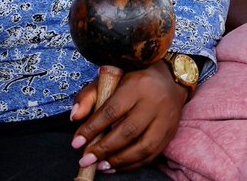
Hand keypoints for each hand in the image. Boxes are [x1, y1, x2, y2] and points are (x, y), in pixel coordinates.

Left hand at [70, 61, 186, 171]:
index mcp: (136, 87)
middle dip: (104, 149)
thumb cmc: (134, 81)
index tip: (76, 142)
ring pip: (143, 147)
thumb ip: (89, 96)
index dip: (92, 128)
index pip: (111, 111)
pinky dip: (132, 165)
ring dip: (119, 161)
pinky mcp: (170, 134)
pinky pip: (152, 155)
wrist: (171, 80)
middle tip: (86, 159)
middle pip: (128, 131)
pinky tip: (116, 167)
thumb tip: (75, 117)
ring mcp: (165, 121)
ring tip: (100, 166)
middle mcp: (153, 104)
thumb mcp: (110, 79)